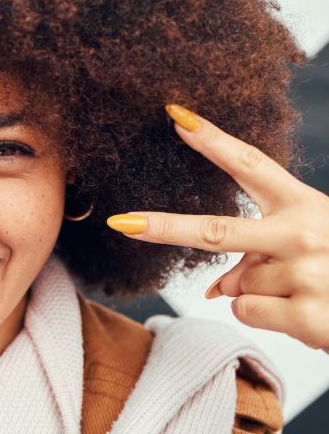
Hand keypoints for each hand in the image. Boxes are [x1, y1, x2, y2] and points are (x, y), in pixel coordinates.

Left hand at [105, 104, 328, 352]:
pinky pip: (248, 313)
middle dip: (166, 228)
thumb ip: (261, 255)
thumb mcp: (311, 246)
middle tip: (123, 223)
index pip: (250, 164)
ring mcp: (306, 274)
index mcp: (305, 205)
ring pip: (237, 285)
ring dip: (258, 293)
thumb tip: (217, 290)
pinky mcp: (307, 315)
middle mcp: (304, 233)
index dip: (211, 140)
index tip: (175, 116)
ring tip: (307, 292)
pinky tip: (307, 313)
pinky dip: (266, 318)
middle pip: (217, 231)